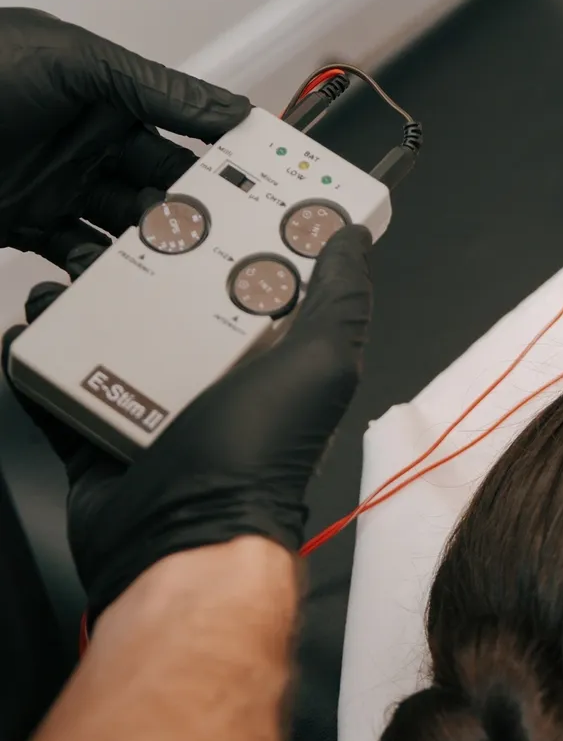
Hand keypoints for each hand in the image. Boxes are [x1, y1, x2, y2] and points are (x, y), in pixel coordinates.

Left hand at [0, 9, 249, 267]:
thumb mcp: (71, 60)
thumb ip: (152, 86)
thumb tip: (225, 105)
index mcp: (109, 93)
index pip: (183, 125)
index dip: (221, 151)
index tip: (259, 178)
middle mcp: (90, 141)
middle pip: (160, 185)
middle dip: (191, 209)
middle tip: (218, 236)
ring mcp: (59, 186)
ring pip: (124, 226)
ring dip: (148, 246)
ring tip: (170, 265)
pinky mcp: (25, 225)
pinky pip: (73, 256)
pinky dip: (94, 272)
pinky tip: (110, 278)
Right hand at [3, 224, 373, 620]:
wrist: (183, 544)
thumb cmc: (258, 461)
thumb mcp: (321, 363)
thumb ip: (341, 299)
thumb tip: (353, 237)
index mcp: (268, 357)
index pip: (252, 277)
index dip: (232, 235)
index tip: (205, 196)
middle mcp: (211, 378)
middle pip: (173, 298)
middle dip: (144, 261)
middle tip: (117, 228)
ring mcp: (151, 408)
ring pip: (111, 335)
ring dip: (85, 302)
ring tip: (66, 272)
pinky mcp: (98, 436)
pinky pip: (63, 387)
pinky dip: (41, 359)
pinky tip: (30, 331)